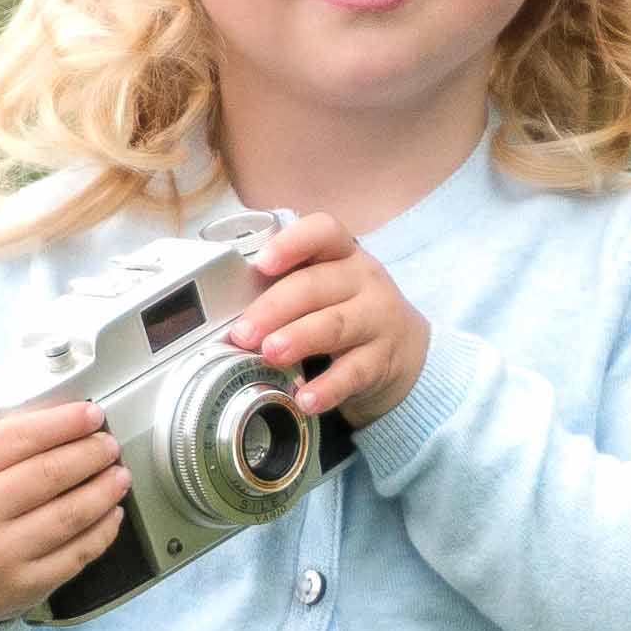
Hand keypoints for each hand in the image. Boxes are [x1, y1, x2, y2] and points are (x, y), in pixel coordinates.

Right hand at [0, 343, 133, 622]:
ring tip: (118, 473)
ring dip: (103, 490)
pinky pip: (73, 557)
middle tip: (108, 442)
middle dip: (90, 453)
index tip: (90, 413)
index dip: (62, 423)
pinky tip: (111, 514)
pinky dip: (100, 533)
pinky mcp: (22, 585)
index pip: (17, 438)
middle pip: (49, 475)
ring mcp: (0, 554)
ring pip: (67, 516)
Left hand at [228, 213, 431, 427]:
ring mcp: (378, 319)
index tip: (261, 263)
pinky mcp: (384, 359)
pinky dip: (328, 387)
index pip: (324, 232)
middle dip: (274, 308)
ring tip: (270, 354)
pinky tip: (305, 398)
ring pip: (335, 325)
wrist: (405, 347)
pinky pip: (354, 372)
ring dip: (299, 338)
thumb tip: (224, 308)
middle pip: (316, 285)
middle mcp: (363, 280)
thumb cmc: (347, 309)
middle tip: (244, 332)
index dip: (291, 244)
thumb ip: (284, 286)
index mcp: (342, 254)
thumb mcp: (325, 286)